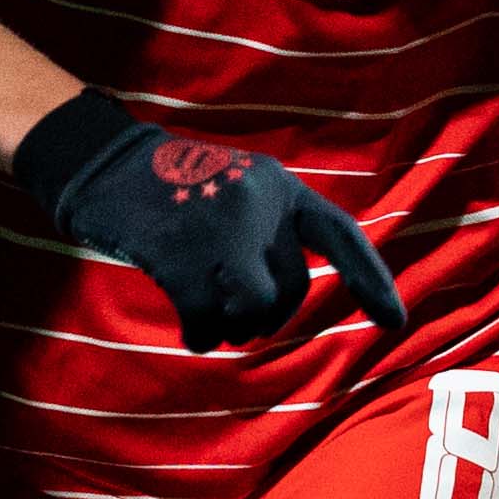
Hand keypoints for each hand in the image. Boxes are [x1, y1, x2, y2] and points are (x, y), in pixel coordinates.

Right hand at [10, 94, 407, 352]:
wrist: (103, 164)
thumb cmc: (172, 188)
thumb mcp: (235, 187)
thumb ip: (268, 230)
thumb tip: (279, 300)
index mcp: (279, 186)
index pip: (340, 236)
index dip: (371, 280)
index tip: (395, 322)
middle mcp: (258, 203)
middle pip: (289, 290)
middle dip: (266, 316)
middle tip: (235, 314)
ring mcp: (219, 227)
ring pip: (254, 310)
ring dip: (234, 327)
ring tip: (212, 316)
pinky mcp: (181, 255)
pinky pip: (209, 321)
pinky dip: (200, 334)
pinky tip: (189, 329)